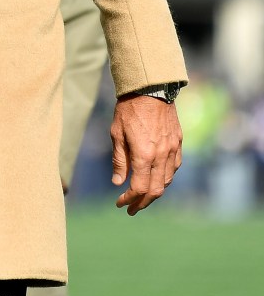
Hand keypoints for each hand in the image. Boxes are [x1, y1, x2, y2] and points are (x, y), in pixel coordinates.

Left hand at [110, 94, 182, 214]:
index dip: (129, 199)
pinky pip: (174, 167)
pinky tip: (156, 178)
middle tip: (132, 208)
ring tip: (142, 196)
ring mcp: (173, 149)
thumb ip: (120, 160)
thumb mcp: (117, 133)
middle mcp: (162, 156)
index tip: (120, 203)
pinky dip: (165, 177)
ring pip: (167, 181)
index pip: (139, 188)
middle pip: (155, 190)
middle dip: (143, 203)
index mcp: (144, 155)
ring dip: (155, 192)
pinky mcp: (178, 142)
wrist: (150, 87)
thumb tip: (118, 183)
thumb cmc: (129, 108)